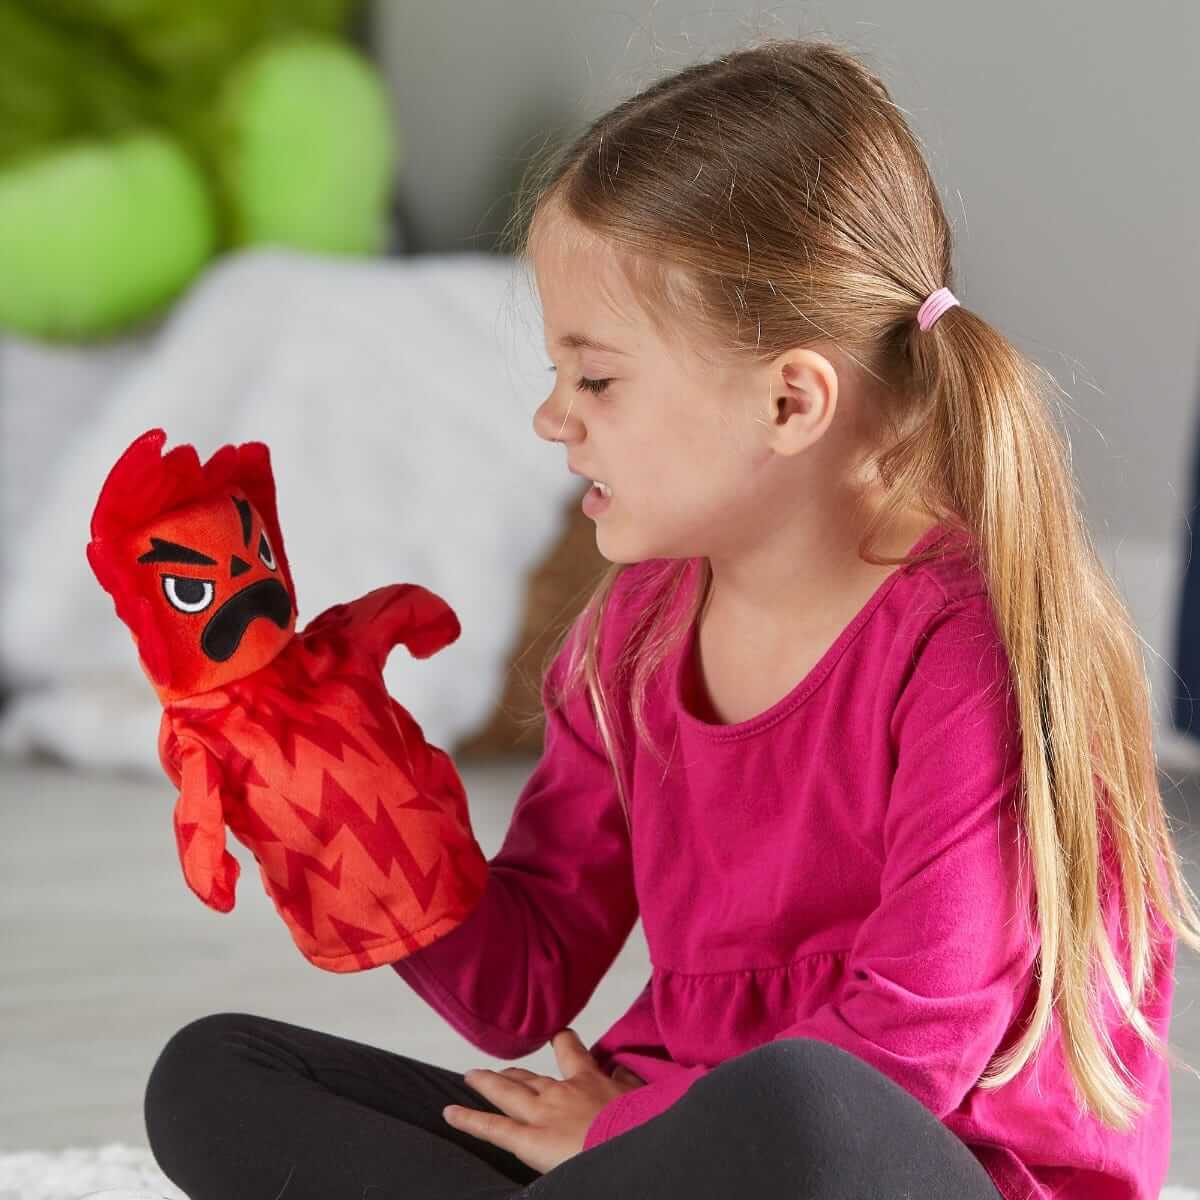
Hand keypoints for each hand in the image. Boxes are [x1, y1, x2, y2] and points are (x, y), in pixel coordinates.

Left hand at [443, 1028, 646, 1173]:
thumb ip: (628, 1083)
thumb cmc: (640, 1124)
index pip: (570, 1051)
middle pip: (530, 1076)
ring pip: (506, 1092)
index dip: (562, 1041)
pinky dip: (468, 1120)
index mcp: (589, 1079)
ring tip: (470, 1076)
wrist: (631, 1146)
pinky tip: (450, 1114)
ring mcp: (540, 1113)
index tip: (556, 1034)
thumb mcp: (642, 1096)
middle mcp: (559, 1090)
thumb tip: (623, 1070)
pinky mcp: (527, 1139)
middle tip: (501, 1068)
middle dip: (514, 1071)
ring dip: (486, 1083)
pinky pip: (492, 1128)